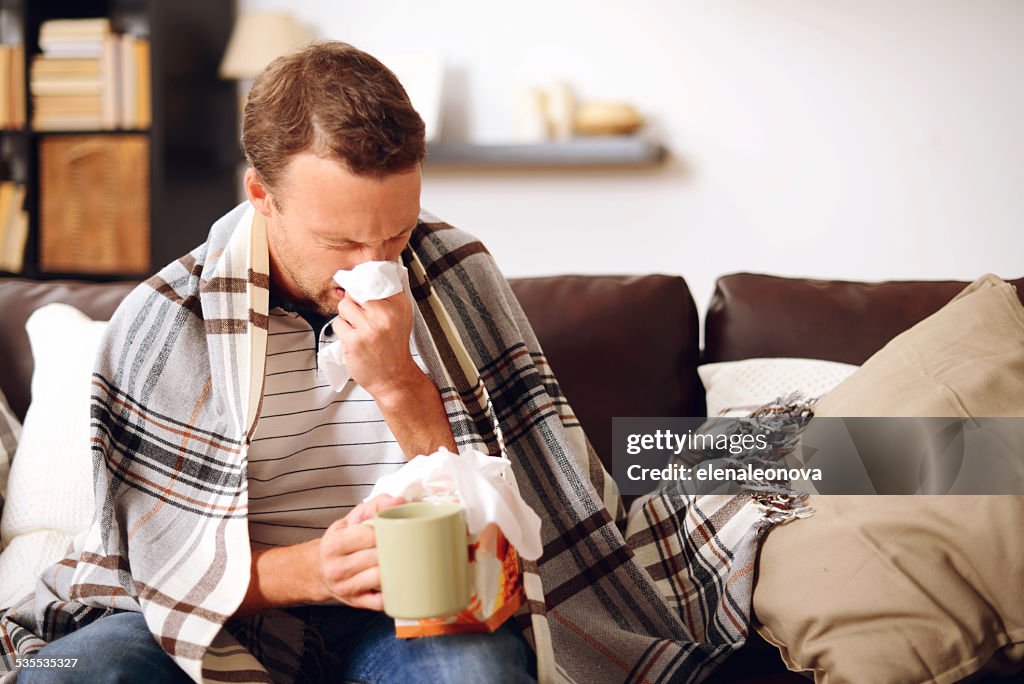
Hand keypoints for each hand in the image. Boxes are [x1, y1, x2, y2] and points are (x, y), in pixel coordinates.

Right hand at [317, 494, 404, 610]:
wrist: (318, 570)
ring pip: (379, 579)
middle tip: (410, 544)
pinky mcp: (356, 603)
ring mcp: (346, 588)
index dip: (388, 532)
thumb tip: (399, 501)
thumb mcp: (351, 520)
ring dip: (395, 570)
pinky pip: (380, 601)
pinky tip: (399, 581)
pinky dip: (393, 592)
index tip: (399, 529)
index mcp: (334, 544)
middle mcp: (336, 568)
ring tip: (405, 560)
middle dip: (395, 550)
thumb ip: (375, 506)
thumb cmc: (340, 542)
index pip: (368, 536)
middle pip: (376, 557)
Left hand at [333, 292, 420, 398]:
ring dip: (347, 318)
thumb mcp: (401, 318)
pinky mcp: (354, 340)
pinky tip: (354, 340)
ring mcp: (369, 328)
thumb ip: (388, 298)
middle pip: (355, 293)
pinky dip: (342, 331)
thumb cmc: (394, 348)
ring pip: (344, 306)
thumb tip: (366, 277)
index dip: (364, 290)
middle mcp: (385, 314)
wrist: (394, 378)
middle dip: (354, 305)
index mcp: (398, 305)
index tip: (364, 299)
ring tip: (358, 330)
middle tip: (362, 320)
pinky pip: (338, 324)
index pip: (373, 282)